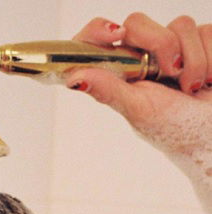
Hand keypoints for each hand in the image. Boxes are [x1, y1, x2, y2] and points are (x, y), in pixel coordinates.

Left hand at [66, 14, 211, 156]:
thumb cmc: (176, 131)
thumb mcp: (139, 112)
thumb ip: (109, 90)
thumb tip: (74, 79)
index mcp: (122, 74)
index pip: (97, 42)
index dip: (98, 31)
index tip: (116, 34)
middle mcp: (143, 58)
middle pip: (138, 22)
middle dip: (161, 45)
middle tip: (170, 73)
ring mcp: (173, 49)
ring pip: (180, 24)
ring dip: (193, 60)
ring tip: (192, 88)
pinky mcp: (201, 43)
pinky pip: (207, 31)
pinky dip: (211, 58)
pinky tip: (208, 80)